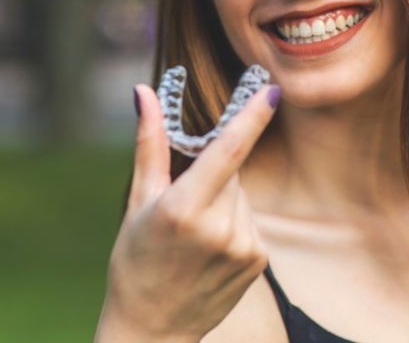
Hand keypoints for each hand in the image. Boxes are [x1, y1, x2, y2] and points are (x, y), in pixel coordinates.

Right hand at [95, 82, 279, 341]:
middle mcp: (219, 228)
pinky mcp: (258, 259)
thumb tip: (144, 92)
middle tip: (187, 203)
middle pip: (232, 172)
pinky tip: (213, 248)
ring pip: (242, 196)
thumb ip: (149, 143)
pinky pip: (251, 220)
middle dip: (215, 175)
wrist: (151, 329)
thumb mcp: (138, 200)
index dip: (253, 116)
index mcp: (183, 208)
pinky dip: (235, 223)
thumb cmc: (135, 260)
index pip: (228, 151)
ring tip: (197, 234)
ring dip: (225, 201)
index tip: (272, 90)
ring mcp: (243, 246)